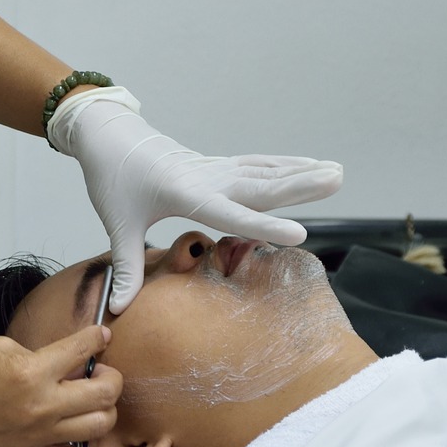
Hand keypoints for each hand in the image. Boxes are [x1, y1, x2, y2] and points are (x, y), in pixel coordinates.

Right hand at [0, 325, 120, 446]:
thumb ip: (38, 354)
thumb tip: (66, 361)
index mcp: (30, 372)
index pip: (83, 349)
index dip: (97, 338)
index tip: (101, 336)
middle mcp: (40, 407)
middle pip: (106, 394)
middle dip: (111, 377)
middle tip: (102, 372)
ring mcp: (37, 439)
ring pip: (100, 428)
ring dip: (103, 411)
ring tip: (91, 402)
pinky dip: (82, 446)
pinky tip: (75, 432)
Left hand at [47, 87, 342, 312]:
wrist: (108, 135)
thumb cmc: (112, 178)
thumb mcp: (117, 224)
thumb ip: (126, 268)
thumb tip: (118, 310)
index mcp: (183, 193)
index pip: (230, 214)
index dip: (264, 227)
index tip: (300, 234)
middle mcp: (205, 177)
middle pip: (259, 185)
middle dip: (300, 186)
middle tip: (338, 180)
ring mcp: (212, 168)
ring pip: (263, 172)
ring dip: (300, 172)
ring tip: (336, 173)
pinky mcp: (214, 166)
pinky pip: (255, 166)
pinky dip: (283, 166)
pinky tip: (306, 164)